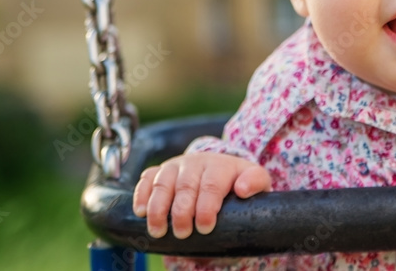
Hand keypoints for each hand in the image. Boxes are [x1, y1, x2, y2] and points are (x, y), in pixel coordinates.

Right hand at [133, 152, 271, 237]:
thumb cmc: (239, 181)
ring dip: (157, 207)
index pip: (212, 184)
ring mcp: (175, 166)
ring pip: (163, 182)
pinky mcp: (160, 171)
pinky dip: (141, 194)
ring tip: (158, 231)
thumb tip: (242, 189)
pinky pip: (147, 179)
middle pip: (185, 185)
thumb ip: (255, 182)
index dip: (207, 206)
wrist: (221, 170)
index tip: (205, 227)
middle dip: (181, 211)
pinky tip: (139, 212)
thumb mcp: (256, 180)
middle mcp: (196, 162)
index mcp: (220, 165)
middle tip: (182, 233)